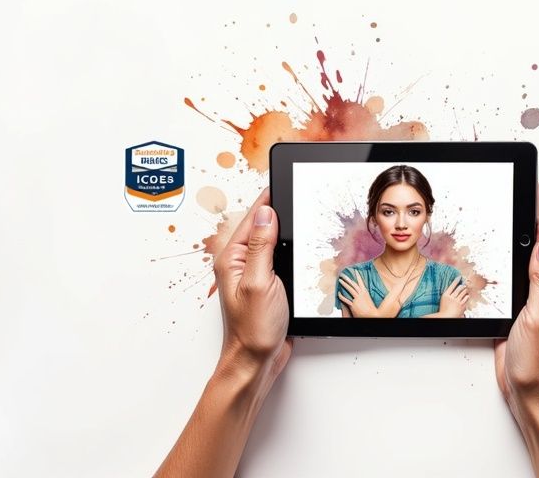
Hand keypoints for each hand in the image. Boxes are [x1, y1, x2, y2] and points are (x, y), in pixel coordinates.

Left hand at [156, 188, 292, 477]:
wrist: (255, 362)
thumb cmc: (252, 330)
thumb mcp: (259, 282)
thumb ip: (262, 246)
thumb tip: (266, 213)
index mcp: (233, 257)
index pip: (254, 216)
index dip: (270, 195)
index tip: (284, 176)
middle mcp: (242, 262)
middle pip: (264, 224)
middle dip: (281, 208)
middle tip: (300, 189)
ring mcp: (255, 273)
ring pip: (274, 240)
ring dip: (289, 229)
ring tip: (304, 211)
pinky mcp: (269, 284)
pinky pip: (281, 257)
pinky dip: (293, 249)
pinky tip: (305, 246)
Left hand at [337, 269, 381, 317]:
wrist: (373, 315)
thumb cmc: (371, 309)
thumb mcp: (368, 299)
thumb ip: (364, 296)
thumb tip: (361, 293)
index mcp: (365, 292)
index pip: (361, 282)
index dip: (358, 276)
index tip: (355, 270)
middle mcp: (361, 294)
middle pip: (353, 284)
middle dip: (347, 278)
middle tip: (343, 274)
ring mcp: (357, 299)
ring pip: (350, 289)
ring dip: (344, 284)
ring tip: (340, 280)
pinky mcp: (353, 305)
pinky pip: (346, 299)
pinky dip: (341, 296)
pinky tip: (338, 293)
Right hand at [437, 277, 469, 316]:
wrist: (446, 317)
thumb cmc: (443, 309)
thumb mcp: (443, 300)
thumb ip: (448, 294)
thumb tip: (453, 288)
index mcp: (445, 295)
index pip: (452, 285)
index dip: (456, 280)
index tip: (459, 277)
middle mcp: (452, 297)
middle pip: (459, 288)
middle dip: (462, 285)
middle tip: (464, 284)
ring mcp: (457, 301)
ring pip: (463, 292)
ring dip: (465, 290)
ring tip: (465, 289)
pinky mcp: (461, 305)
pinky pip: (466, 298)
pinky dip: (467, 296)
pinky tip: (467, 296)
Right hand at [493, 219, 538, 476]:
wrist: (527, 392)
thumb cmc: (538, 364)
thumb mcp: (538, 317)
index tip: (531, 207)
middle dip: (533, 236)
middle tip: (519, 210)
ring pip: (534, 268)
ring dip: (522, 253)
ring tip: (513, 229)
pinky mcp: (530, 312)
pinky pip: (523, 284)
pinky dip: (513, 272)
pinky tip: (505, 262)